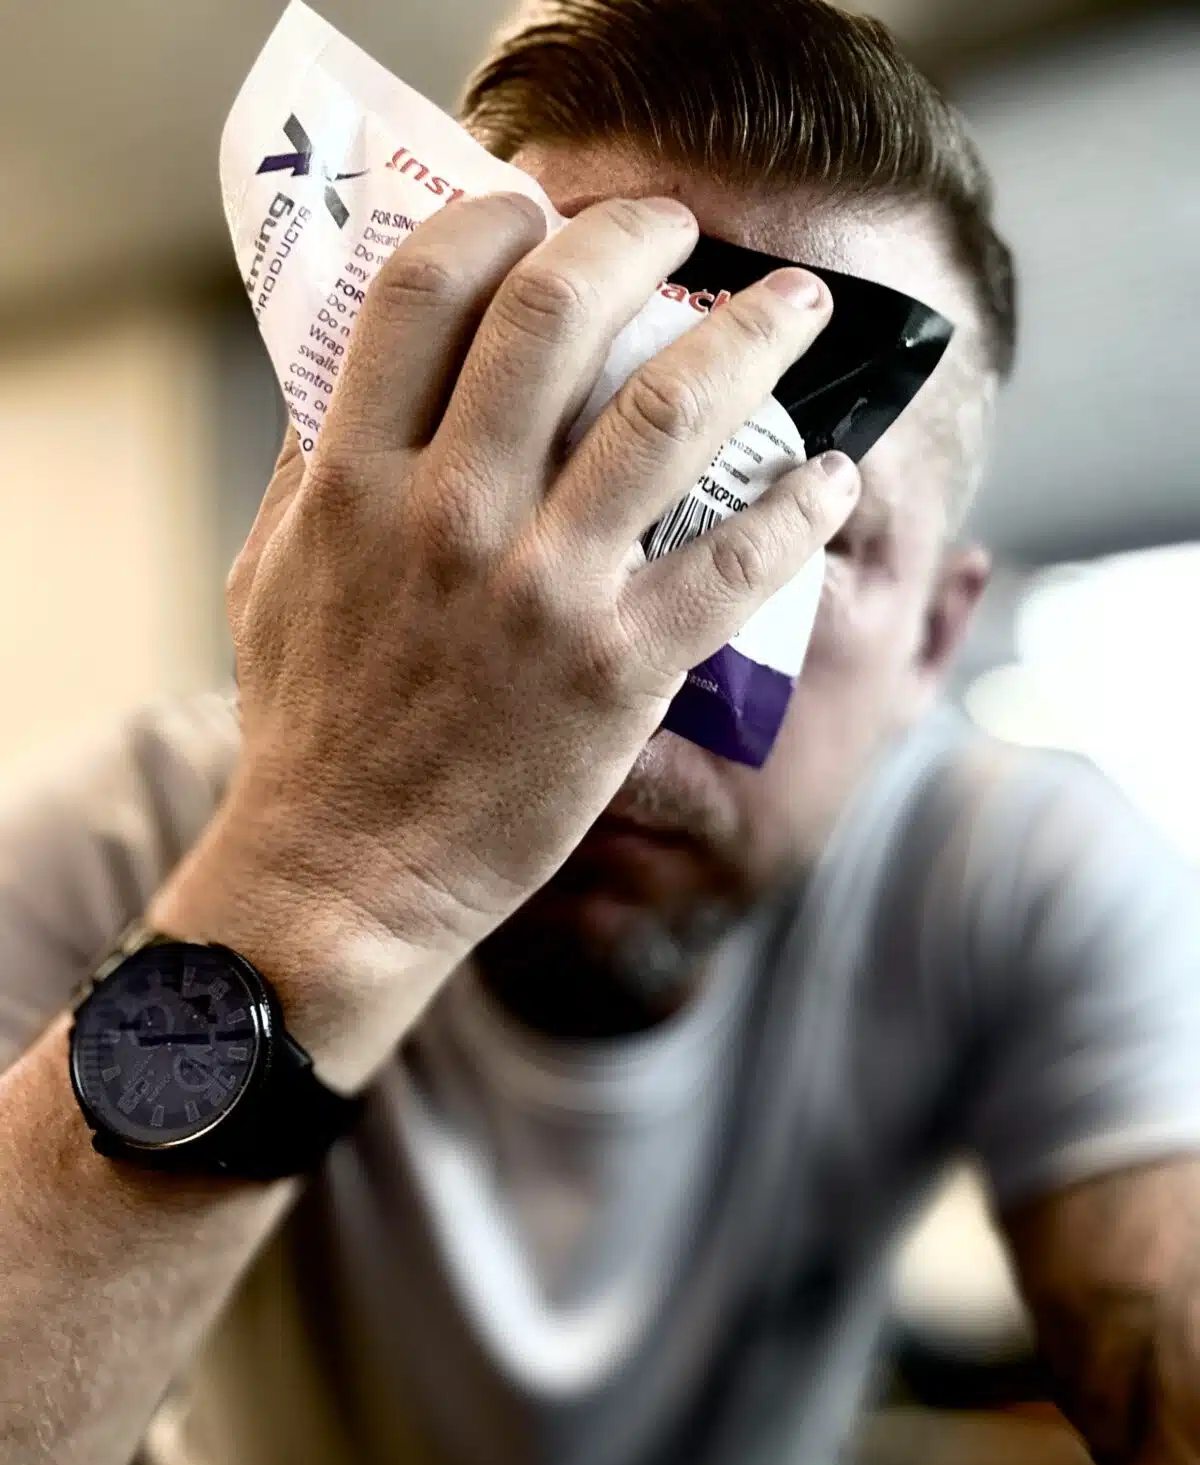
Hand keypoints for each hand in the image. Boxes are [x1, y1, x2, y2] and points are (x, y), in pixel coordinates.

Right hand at [225, 192, 858, 954]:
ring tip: (801, 308)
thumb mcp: (270, 576)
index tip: (539, 206)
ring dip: (752, 337)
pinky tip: (831, 477)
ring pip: (666, 415)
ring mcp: (539, 593)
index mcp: (353, 481)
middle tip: (681, 231)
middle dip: (637, 240)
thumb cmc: (312, 727)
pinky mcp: (616, 673)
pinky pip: (733, 563)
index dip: (493, 217)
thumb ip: (312, 467)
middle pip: (556, 315)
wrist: (345, 875)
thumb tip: (350, 371)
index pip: (425, 290)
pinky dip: (797, 507)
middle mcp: (447, 516)